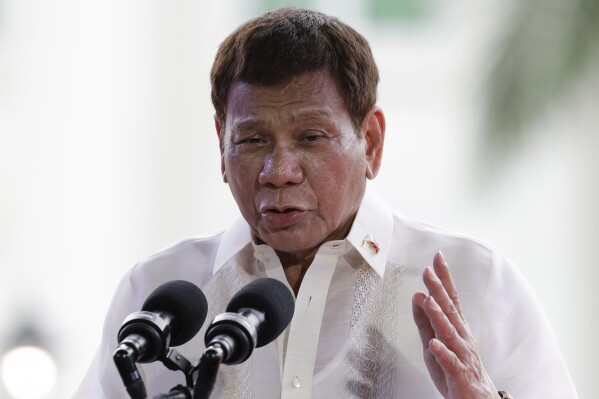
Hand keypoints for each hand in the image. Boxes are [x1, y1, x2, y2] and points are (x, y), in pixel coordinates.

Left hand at [412, 251, 498, 398]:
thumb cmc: (455, 371)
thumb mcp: (433, 343)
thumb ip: (424, 321)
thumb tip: (416, 296)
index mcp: (456, 329)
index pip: (450, 299)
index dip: (444, 279)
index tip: (437, 258)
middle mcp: (461, 338)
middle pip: (450, 311)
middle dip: (439, 290)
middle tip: (428, 271)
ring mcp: (462, 356)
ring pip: (450, 334)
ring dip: (439, 317)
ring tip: (429, 300)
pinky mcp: (460, 376)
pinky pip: (451, 364)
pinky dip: (443, 353)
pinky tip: (434, 343)